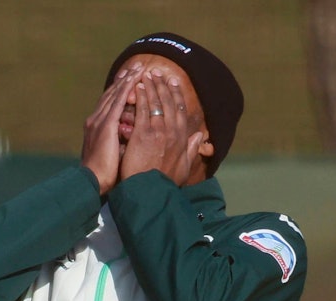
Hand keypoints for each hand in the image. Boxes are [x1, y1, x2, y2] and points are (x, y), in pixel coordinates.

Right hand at [81, 64, 141, 193]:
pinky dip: (126, 89)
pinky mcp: (106, 125)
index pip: (110, 104)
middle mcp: (96, 120)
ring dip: (128, 80)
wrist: (91, 181)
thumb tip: (129, 141)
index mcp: (97, 128)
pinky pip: (118, 102)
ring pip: (115, 94)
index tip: (130, 80)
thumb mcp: (112, 156)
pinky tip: (134, 79)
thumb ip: (119, 144)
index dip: (120, 91)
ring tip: (140, 68)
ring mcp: (100, 121)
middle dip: (124, 80)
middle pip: (112, 95)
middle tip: (137, 67)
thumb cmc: (103, 176)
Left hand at [120, 70, 205, 186]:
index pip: (181, 111)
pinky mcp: (143, 134)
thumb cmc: (166, 183)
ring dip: (151, 87)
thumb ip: (192, 150)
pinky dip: (140, 97)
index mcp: (182, 139)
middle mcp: (172, 132)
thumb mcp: (184, 168)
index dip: (177, 95)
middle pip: (169, 103)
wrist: (151, 192)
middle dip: (163, 86)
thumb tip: (200, 137)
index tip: (173, 83)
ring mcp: (158, 132)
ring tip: (145, 75)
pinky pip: (142, 110)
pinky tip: (136, 87)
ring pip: (156, 103)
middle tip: (157, 72)